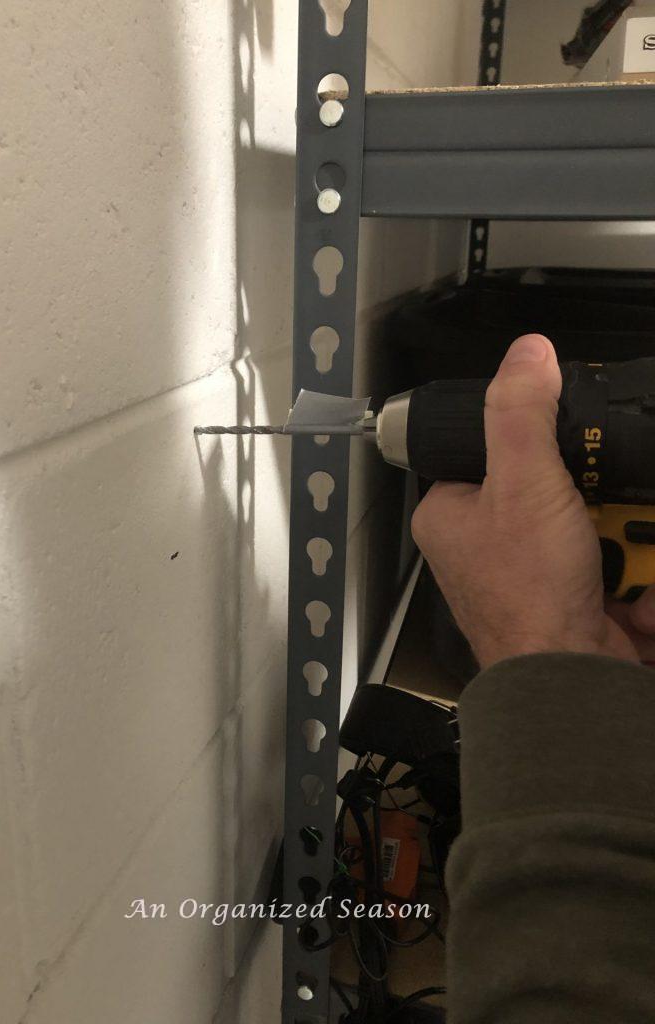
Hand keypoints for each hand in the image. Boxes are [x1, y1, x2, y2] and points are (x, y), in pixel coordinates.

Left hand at [411, 333, 654, 669]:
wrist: (569, 679)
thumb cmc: (528, 590)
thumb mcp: (524, 483)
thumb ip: (522, 414)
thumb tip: (528, 351)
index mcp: (449, 512)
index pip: (486, 448)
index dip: (532, 436)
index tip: (570, 437)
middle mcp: (480, 541)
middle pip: (547, 482)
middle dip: (590, 492)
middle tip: (601, 501)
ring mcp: (528, 570)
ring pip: (585, 518)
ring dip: (617, 530)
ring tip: (619, 545)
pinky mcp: (568, 594)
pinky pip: (607, 557)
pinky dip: (630, 568)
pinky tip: (633, 588)